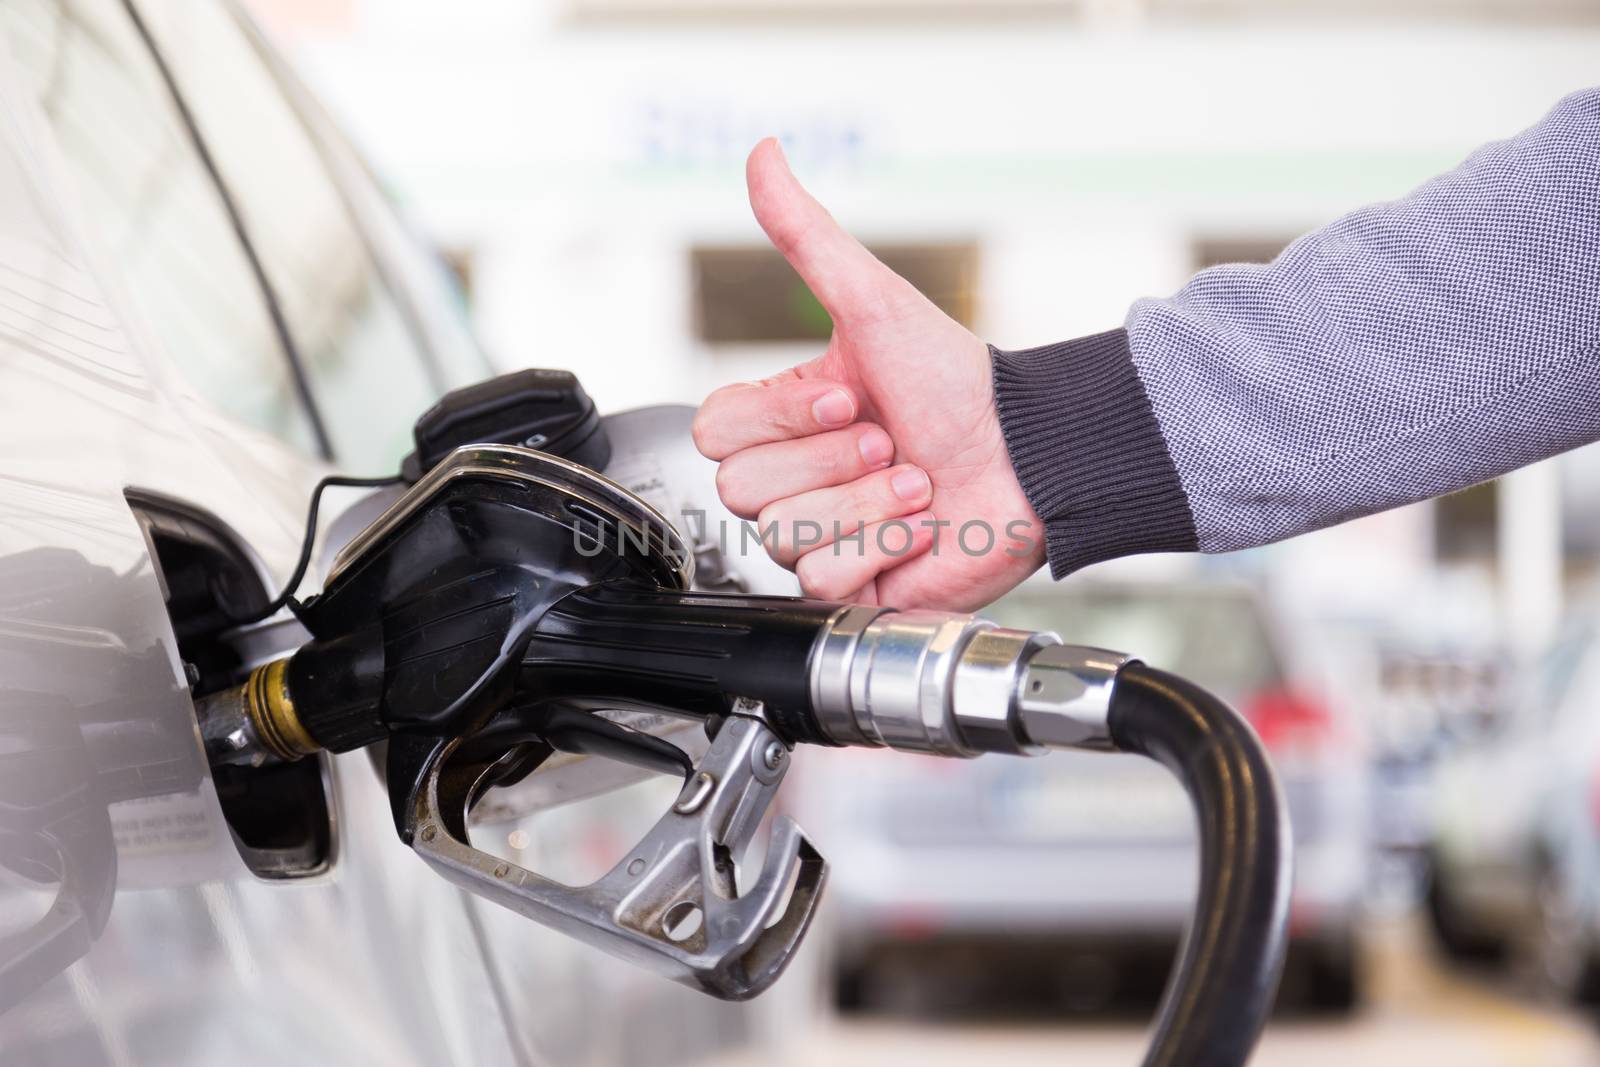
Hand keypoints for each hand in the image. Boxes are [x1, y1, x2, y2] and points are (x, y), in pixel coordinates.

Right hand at [692, 139, 1044, 610]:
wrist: (1029, 458)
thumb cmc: (957, 383)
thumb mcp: (873, 303)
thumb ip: (807, 235)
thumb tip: (763, 154)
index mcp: (785, 420)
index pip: (715, 433)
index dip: (782, 419)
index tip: (848, 395)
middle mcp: (794, 481)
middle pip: (741, 489)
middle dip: (830, 462)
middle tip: (890, 441)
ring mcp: (819, 537)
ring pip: (782, 536)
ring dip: (865, 504)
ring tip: (916, 483)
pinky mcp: (851, 589)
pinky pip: (824, 579)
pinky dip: (882, 549)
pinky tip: (919, 529)